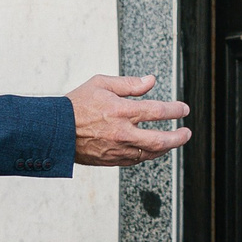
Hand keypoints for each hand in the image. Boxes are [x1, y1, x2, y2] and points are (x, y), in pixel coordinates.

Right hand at [70, 74, 191, 166]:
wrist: (54, 130)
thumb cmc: (76, 104)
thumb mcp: (101, 84)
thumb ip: (129, 84)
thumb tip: (151, 81)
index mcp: (121, 111)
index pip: (158, 111)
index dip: (175, 110)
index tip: (183, 109)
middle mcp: (122, 133)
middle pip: (160, 140)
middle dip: (179, 137)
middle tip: (187, 133)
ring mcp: (117, 149)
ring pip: (150, 153)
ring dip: (165, 148)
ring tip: (173, 141)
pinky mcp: (110, 160)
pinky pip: (136, 160)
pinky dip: (148, 155)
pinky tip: (152, 149)